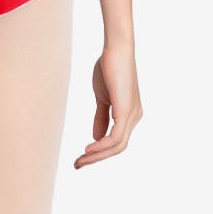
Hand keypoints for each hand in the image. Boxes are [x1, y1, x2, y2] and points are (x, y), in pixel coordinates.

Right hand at [75, 42, 141, 167]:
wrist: (115, 50)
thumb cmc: (109, 69)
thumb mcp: (102, 98)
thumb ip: (101, 118)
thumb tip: (96, 138)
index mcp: (130, 114)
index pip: (116, 141)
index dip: (98, 152)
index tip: (81, 157)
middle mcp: (135, 117)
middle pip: (117, 148)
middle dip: (96, 158)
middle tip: (77, 164)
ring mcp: (132, 115)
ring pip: (117, 146)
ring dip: (96, 155)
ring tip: (80, 160)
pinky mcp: (126, 111)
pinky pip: (115, 138)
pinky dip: (101, 146)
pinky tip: (89, 149)